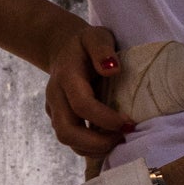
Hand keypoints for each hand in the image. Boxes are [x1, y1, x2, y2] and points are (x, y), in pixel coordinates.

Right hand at [44, 18, 136, 163]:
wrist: (63, 49)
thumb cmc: (85, 43)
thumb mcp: (95, 36)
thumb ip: (102, 49)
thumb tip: (112, 70)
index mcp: (66, 77)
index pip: (81, 105)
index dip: (105, 118)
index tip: (128, 122)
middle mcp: (56, 97)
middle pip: (66, 132)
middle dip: (96, 143)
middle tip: (123, 137)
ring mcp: (55, 110)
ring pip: (68, 141)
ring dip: (95, 148)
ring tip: (119, 139)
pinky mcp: (59, 119)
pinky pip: (73, 141)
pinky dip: (92, 147)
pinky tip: (110, 139)